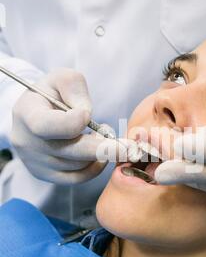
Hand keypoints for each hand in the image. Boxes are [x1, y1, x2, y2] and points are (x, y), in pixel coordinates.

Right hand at [11, 69, 121, 184]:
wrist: (35, 114)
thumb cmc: (51, 94)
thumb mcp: (61, 78)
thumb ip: (75, 87)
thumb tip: (86, 114)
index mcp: (26, 114)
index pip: (46, 126)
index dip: (72, 122)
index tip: (88, 114)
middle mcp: (27, 142)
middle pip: (69, 152)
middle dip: (103, 148)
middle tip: (128, 146)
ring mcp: (36, 162)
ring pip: (77, 165)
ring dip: (99, 153)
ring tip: (103, 136)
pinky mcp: (47, 175)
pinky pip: (77, 178)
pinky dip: (95, 167)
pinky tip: (101, 154)